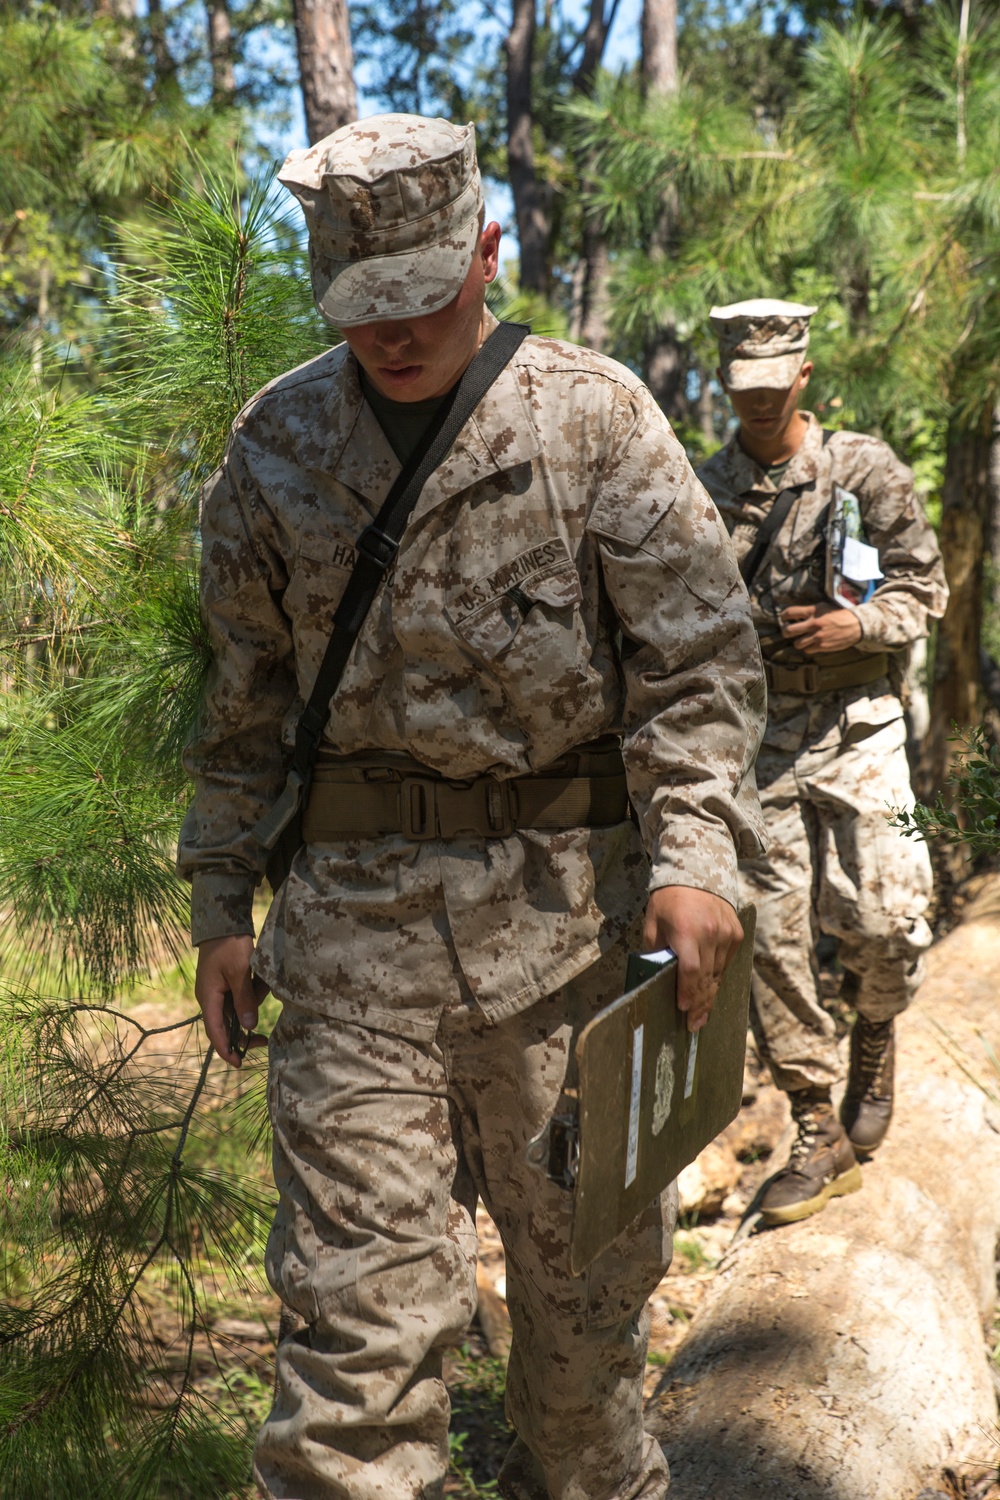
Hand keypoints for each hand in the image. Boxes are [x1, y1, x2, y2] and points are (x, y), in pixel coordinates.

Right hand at [195, 934, 269, 1068]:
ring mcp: (217, 990)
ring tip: (263, 984)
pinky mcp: (226, 983)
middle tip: (264, 1040)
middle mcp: (210, 997)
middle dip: (245, 1030)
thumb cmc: (230, 945)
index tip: (239, 1063)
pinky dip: (252, 993)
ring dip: (252, 1003)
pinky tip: (260, 980)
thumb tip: (248, 1027)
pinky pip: (240, 996)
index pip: (215, 1031)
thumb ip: (244, 999)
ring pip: (237, 1009)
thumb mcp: (240, 972)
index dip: (226, 1049)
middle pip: (227, 1024)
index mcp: (208, 997)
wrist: (224, 921)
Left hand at [642, 886, 743, 1032]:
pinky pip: (728, 962)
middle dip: (699, 1003)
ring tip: (701, 1014)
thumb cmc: (668, 901)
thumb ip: (656, 951)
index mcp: (687, 931)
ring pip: (719, 973)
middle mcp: (711, 933)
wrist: (697, 872)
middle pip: (706, 977)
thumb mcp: (653, 924)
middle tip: (694, 1024)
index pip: (690, 970)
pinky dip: (719, 976)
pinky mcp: (737, 932)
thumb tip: (656, 978)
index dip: (688, 992)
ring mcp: (727, 933)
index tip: (683, 1010)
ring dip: (709, 994)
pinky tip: (711, 990)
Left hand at [780, 603, 861, 654]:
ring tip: (801, 640)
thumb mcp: (824, 607)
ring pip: (797, 644)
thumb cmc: (839, 615)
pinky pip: (807, 650)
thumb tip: (796, 616)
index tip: (783, 618)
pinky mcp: (822, 646)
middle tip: (788, 632)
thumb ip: (810, 611)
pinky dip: (808, 648)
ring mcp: (817, 636)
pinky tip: (811, 644)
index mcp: (813, 611)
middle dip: (785, 632)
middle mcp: (813, 623)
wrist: (856, 625)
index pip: (790, 612)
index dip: (783, 616)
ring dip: (797, 642)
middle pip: (788, 631)